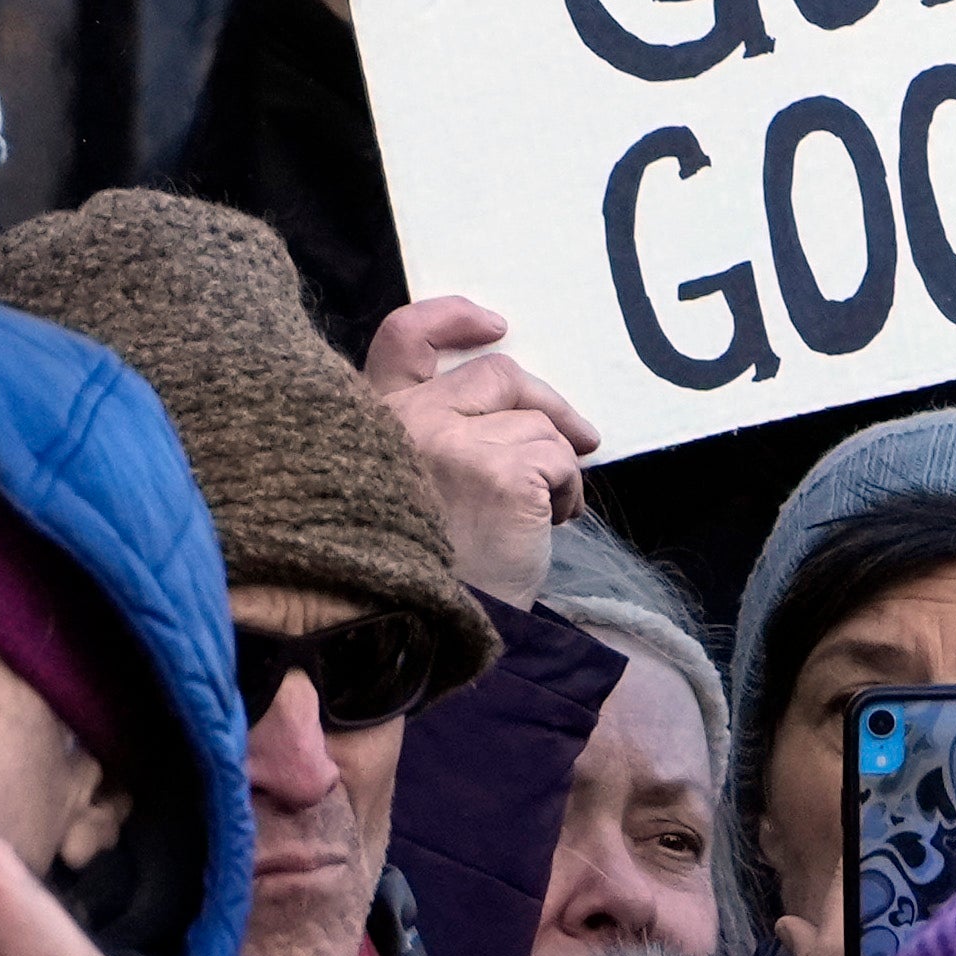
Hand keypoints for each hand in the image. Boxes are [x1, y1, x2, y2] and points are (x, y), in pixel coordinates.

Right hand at [359, 295, 592, 602]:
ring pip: (537, 425)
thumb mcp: (407, 492)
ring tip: (545, 515)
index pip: (405, 338)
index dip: (452, 318)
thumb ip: (436, 439)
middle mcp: (409, 422)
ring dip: (556, 466)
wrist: (419, 636)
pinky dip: (568, 493)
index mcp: (376, 421)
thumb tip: (517, 410)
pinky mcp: (501, 473)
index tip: (494, 324)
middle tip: (579, 436)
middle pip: (497, 375)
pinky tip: (551, 526)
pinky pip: (559, 460)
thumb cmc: (420, 573)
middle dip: (546, 402)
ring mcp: (455, 443)